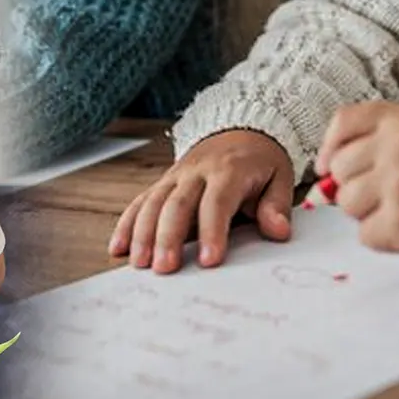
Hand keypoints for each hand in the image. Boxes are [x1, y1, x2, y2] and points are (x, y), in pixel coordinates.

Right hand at [109, 130, 294, 272]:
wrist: (239, 129)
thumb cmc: (259, 161)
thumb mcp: (280, 176)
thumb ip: (276, 206)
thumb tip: (277, 231)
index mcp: (229, 170)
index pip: (217, 202)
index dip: (212, 231)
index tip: (209, 261)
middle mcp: (196, 172)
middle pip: (177, 204)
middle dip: (168, 237)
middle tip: (165, 268)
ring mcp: (175, 177)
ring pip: (152, 203)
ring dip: (142, 234)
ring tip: (139, 264)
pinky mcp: (162, 184)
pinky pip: (140, 202)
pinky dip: (127, 225)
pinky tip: (118, 248)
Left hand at [316, 102, 398, 273]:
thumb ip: (379, 144)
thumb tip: (321, 174)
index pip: (344, 123)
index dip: (330, 147)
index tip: (327, 167)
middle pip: (340, 169)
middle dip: (359, 187)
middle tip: (397, 194)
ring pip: (347, 204)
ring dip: (372, 215)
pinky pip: (365, 235)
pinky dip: (386, 239)